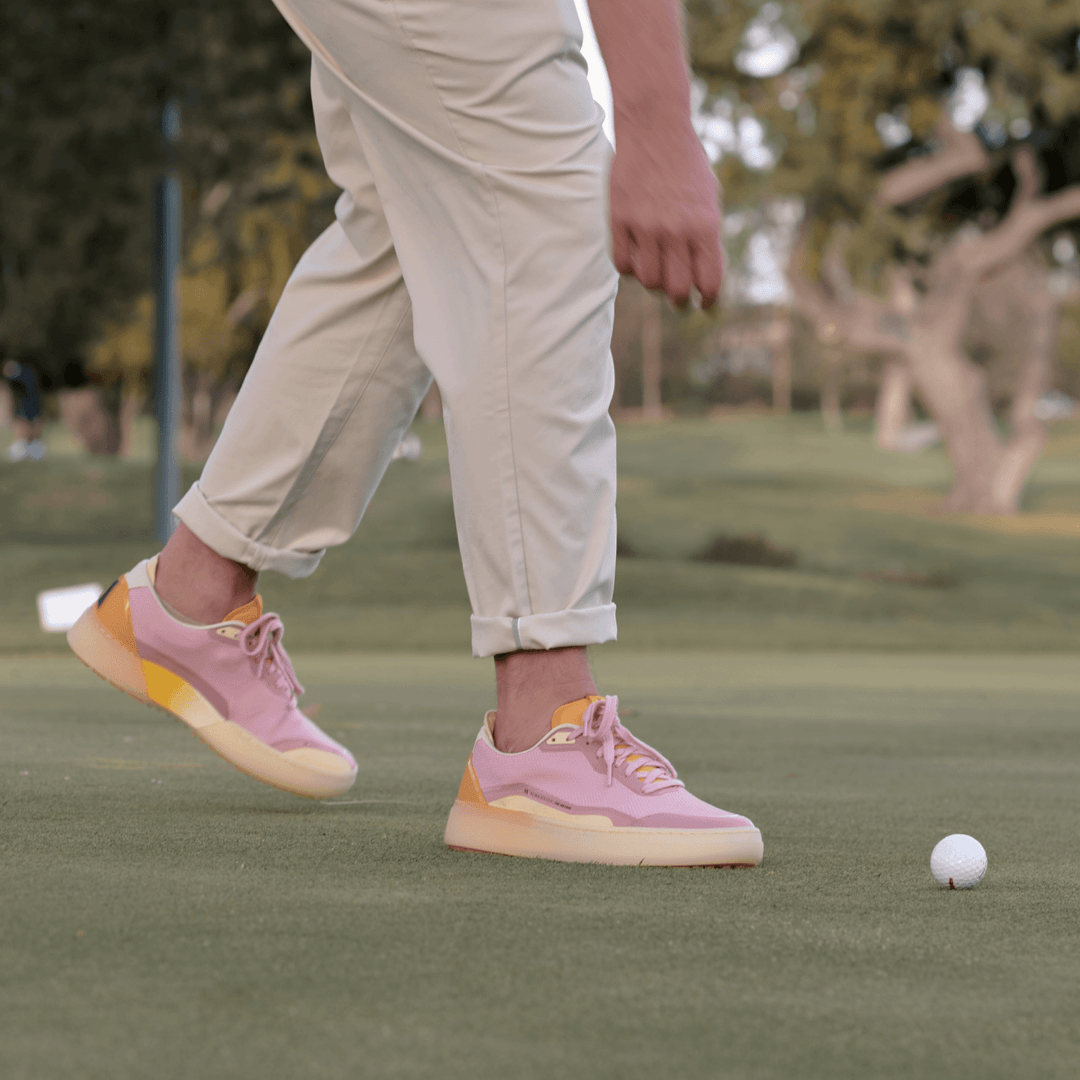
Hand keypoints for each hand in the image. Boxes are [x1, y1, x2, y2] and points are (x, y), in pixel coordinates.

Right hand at [609, 123, 722, 307]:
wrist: (655, 129)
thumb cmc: (687, 166)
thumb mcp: (709, 199)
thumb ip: (707, 238)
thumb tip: (701, 276)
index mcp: (704, 225)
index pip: (708, 280)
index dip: (707, 299)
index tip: (703, 304)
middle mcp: (676, 229)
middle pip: (676, 289)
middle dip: (678, 299)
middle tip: (677, 298)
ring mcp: (645, 225)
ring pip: (648, 281)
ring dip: (653, 282)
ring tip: (656, 272)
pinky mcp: (620, 219)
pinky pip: (623, 264)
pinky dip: (630, 268)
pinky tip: (636, 257)